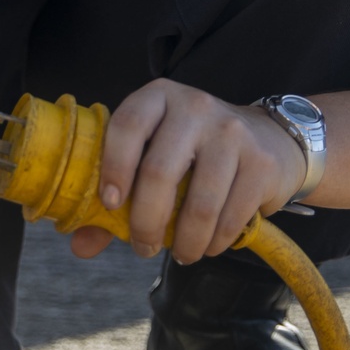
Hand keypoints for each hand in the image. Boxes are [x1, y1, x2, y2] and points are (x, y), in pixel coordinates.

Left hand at [69, 79, 306, 264]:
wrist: (268, 137)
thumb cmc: (195, 151)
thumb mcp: (155, 153)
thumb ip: (117, 196)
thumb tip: (81, 246)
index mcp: (159, 97)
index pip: (127, 125)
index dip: (113, 168)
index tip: (109, 204)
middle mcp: (196, 106)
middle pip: (159, 172)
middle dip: (145, 222)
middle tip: (143, 247)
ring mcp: (232, 132)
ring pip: (199, 204)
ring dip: (184, 243)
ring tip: (180, 253)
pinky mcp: (261, 162)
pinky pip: (230, 217)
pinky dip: (214, 243)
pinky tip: (209, 244)